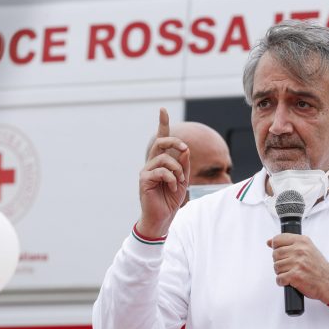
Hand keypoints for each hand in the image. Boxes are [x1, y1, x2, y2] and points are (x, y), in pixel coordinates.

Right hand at [136, 108, 189, 237]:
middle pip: (160, 141)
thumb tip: (185, 149)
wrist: (162, 218)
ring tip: (179, 182)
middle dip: (174, 141)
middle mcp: (152, 163)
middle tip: (184, 149)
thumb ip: (184, 165)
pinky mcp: (144, 180)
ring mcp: (146, 171)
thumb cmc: (170, 200)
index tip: (162, 110)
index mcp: (161, 162)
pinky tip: (172, 188)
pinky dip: (171, 179)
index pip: (161, 140)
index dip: (162, 124)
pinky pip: (161, 172)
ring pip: (164, 158)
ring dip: (177, 170)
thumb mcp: (182, 180)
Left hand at [267, 234, 328, 304]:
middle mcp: (300, 250)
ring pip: (276, 267)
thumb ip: (289, 243)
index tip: (281, 253)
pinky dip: (282, 282)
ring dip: (281, 273)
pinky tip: (290, 280)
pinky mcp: (295, 276)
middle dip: (280, 262)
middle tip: (289, 266)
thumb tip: (270, 242)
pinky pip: (279, 279)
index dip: (276, 247)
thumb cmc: (318, 267)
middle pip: (275, 254)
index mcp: (302, 241)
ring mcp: (297, 263)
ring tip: (291, 273)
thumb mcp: (307, 248)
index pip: (278, 239)